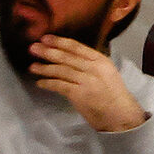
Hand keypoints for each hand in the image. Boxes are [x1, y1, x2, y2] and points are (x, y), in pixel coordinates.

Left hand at [29, 35, 146, 133]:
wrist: (121, 115)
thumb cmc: (113, 94)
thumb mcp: (106, 72)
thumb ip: (90, 64)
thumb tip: (68, 57)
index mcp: (101, 60)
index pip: (77, 47)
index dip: (59, 42)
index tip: (45, 38)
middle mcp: (94, 68)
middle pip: (66, 57)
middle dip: (48, 52)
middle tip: (33, 48)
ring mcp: (87, 81)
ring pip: (61, 71)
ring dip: (44, 68)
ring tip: (32, 67)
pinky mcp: (80, 94)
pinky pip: (59, 86)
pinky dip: (48, 84)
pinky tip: (40, 83)